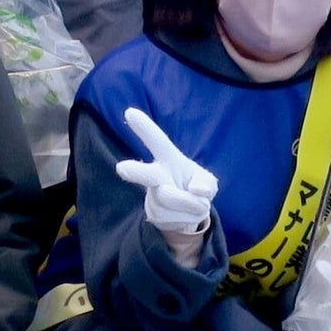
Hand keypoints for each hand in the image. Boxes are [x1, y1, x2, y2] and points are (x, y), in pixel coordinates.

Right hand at [114, 106, 219, 240]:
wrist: (186, 214)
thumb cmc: (195, 187)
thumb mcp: (208, 182)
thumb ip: (206, 183)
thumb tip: (198, 191)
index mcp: (168, 158)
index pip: (157, 140)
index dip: (144, 127)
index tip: (130, 112)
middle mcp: (156, 175)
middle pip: (145, 174)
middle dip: (135, 171)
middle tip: (122, 168)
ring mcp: (153, 196)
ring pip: (173, 200)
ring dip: (190, 204)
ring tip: (192, 201)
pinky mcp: (153, 215)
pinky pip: (177, 218)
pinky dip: (189, 217)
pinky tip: (184, 214)